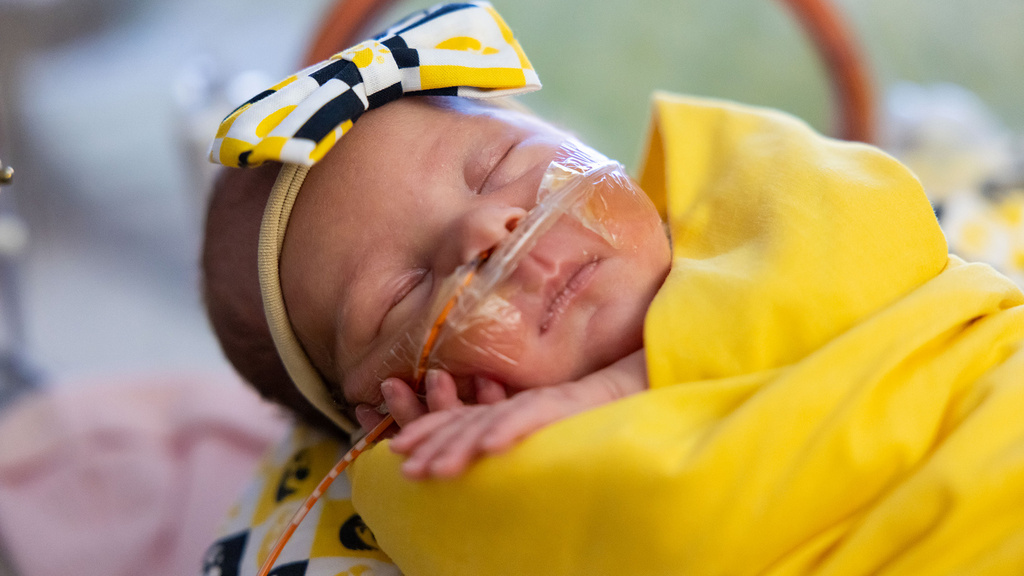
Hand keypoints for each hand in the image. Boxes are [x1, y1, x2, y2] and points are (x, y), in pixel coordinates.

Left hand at [386, 350, 647, 479]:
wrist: (637, 378)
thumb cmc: (590, 407)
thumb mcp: (543, 422)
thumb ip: (515, 429)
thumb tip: (485, 453)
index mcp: (509, 408)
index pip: (461, 419)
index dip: (428, 430)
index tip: (397, 447)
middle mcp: (517, 403)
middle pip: (465, 423)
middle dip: (431, 444)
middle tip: (403, 465)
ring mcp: (538, 403)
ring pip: (490, 424)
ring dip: (460, 446)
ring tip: (435, 469)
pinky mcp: (563, 404)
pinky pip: (531, 418)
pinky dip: (508, 430)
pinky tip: (489, 446)